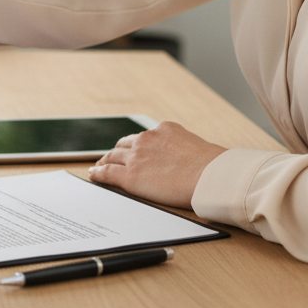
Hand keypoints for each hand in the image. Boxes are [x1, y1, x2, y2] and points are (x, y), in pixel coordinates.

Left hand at [87, 121, 226, 208]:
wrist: (212, 177)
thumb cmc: (214, 167)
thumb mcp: (196, 147)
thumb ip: (182, 149)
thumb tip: (184, 159)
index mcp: (164, 130)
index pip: (142, 137)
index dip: (133, 145)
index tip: (128, 150)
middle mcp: (147, 139)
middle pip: (124, 145)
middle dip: (117, 152)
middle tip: (110, 158)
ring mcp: (137, 156)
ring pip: (113, 157)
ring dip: (105, 161)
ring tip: (100, 166)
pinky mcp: (131, 175)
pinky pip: (107, 172)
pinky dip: (98, 172)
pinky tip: (94, 174)